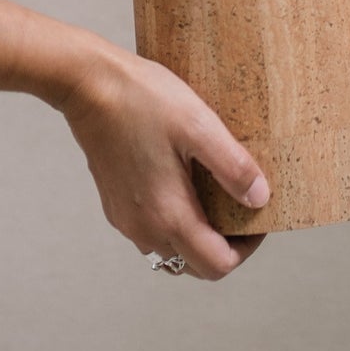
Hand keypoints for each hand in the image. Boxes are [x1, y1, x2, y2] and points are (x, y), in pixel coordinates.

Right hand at [59, 44, 269, 280]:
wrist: (89, 85)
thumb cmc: (143, 99)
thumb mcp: (199, 125)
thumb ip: (233, 167)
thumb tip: (260, 199)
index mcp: (168, 215)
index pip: (217, 265)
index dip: (246, 248)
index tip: (258, 216)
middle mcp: (143, 228)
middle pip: (194, 265)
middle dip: (225, 245)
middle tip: (241, 207)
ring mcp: (125, 219)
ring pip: (171, 250)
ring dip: (198, 236)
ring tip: (215, 195)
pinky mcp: (115, 205)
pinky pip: (151, 231)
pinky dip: (174, 222)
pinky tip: (184, 184)